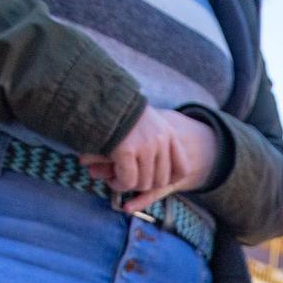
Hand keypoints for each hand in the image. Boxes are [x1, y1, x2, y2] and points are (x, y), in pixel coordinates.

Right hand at [82, 106, 219, 212]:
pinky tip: (111, 180)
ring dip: (128, 186)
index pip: (182, 169)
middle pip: (161, 181)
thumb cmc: (118, 111)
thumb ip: (154, 142)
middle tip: (128, 180)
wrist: (100, 96)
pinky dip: (119, 184)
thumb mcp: (145, 123)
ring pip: (143, 183)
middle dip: (143, 185)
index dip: (170, 181)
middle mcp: (160, 140)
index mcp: (168, 133)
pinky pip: (128, 181)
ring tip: (116, 179)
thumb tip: (159, 176)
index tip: (155, 181)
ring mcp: (145, 146)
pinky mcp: (127, 150)